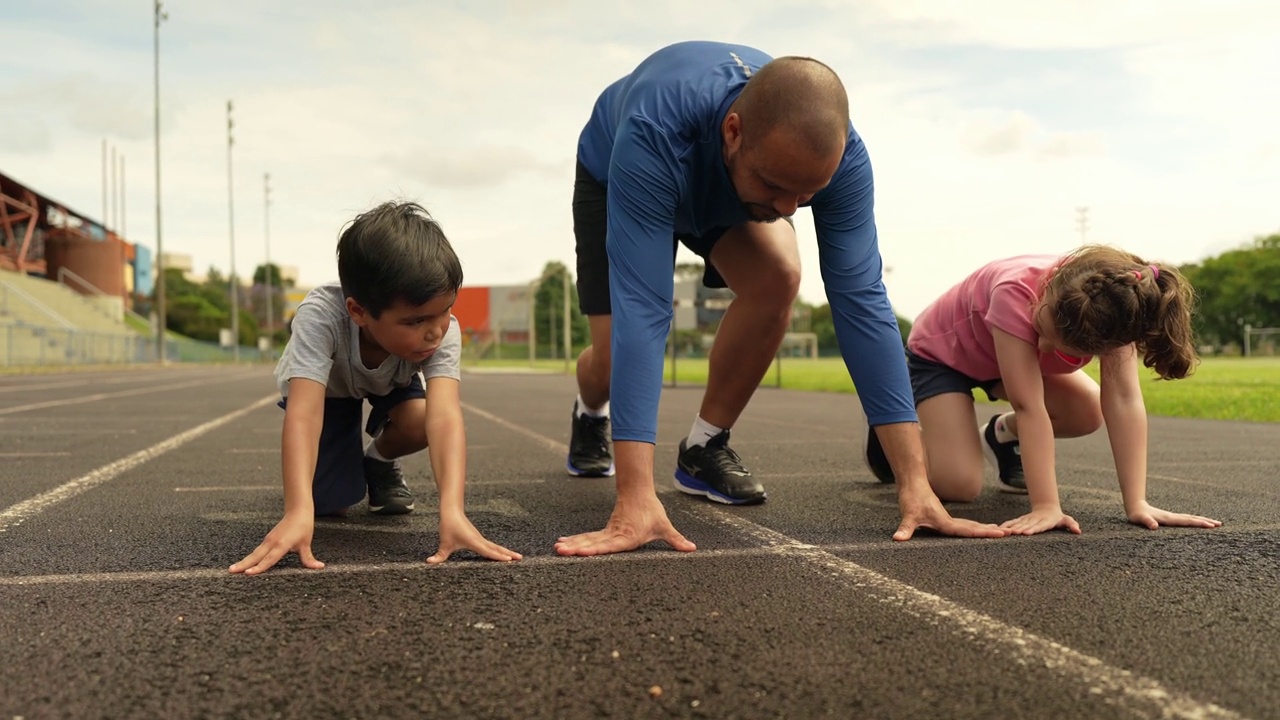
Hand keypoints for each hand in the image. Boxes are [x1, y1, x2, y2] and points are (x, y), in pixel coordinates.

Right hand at [230, 512, 323, 575]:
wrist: (297, 510)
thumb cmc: (303, 526)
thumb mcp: (306, 543)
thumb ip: (308, 558)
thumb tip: (320, 566)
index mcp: (282, 544)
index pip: (269, 559)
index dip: (259, 567)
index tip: (248, 573)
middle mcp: (272, 542)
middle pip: (256, 556)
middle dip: (244, 564)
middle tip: (231, 571)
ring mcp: (268, 540)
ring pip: (255, 553)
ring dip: (244, 561)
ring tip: (232, 569)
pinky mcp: (267, 539)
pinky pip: (257, 551)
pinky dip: (250, 557)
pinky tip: (244, 564)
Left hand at [429, 512, 522, 563]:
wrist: (452, 511)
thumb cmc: (449, 526)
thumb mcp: (444, 543)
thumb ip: (439, 555)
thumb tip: (428, 562)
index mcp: (474, 542)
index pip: (488, 551)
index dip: (498, 556)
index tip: (509, 560)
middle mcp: (480, 540)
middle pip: (497, 549)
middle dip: (508, 554)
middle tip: (520, 558)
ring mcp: (480, 539)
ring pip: (496, 547)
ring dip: (506, 552)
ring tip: (516, 557)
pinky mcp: (479, 538)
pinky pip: (491, 546)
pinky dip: (499, 550)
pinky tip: (503, 554)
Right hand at [555, 493, 696, 555]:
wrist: (639, 492)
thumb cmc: (651, 511)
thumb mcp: (664, 526)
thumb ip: (676, 540)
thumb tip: (692, 548)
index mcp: (628, 536)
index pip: (610, 545)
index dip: (595, 550)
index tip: (582, 552)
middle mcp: (615, 535)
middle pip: (593, 543)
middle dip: (576, 548)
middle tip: (561, 552)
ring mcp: (608, 532)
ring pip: (587, 539)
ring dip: (572, 544)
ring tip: (557, 549)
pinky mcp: (605, 531)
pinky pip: (587, 537)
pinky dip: (575, 540)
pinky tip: (563, 544)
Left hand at [893, 488, 1008, 540]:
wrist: (913, 483)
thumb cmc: (911, 498)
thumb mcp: (908, 515)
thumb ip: (905, 529)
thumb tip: (898, 539)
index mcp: (944, 522)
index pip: (967, 530)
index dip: (983, 533)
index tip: (999, 534)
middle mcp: (949, 521)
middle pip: (973, 528)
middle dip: (990, 532)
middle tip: (1009, 534)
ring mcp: (948, 519)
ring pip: (970, 525)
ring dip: (984, 529)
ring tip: (1001, 532)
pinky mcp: (944, 518)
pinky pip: (964, 525)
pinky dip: (974, 528)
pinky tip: (980, 530)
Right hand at [1000, 508, 1081, 535]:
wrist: (1047, 508)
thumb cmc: (1058, 518)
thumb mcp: (1066, 520)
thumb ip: (1071, 525)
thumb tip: (1078, 531)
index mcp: (1045, 521)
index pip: (1039, 526)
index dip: (1032, 529)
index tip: (1026, 533)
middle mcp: (1034, 520)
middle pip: (1026, 525)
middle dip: (1019, 530)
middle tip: (1013, 534)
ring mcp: (1027, 520)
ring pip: (1018, 523)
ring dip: (1011, 528)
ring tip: (1004, 533)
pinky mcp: (1021, 520)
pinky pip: (1012, 522)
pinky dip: (1006, 525)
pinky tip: (999, 529)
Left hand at [1127, 503, 1221, 529]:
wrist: (1135, 506)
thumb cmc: (1137, 515)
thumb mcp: (1140, 519)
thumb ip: (1147, 522)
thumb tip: (1154, 526)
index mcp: (1169, 518)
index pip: (1187, 521)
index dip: (1199, 523)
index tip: (1211, 525)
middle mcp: (1173, 517)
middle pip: (1193, 518)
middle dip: (1206, 521)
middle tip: (1220, 524)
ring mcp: (1173, 517)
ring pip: (1191, 518)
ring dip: (1202, 520)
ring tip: (1214, 523)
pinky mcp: (1171, 519)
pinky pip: (1186, 520)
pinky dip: (1195, 521)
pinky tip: (1198, 523)